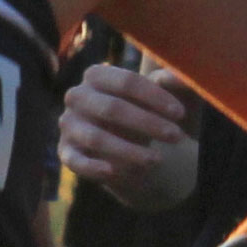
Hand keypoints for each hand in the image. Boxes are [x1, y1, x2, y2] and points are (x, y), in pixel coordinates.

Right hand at [59, 61, 194, 202]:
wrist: (129, 142)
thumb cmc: (146, 110)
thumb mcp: (164, 95)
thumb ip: (174, 82)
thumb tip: (178, 78)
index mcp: (97, 75)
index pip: (126, 82)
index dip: (156, 98)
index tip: (180, 114)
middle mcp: (77, 96)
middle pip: (112, 108)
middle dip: (147, 124)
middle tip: (176, 137)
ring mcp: (69, 125)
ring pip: (96, 138)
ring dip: (129, 151)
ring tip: (157, 160)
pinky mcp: (65, 151)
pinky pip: (75, 161)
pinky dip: (93, 167)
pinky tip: (114, 172)